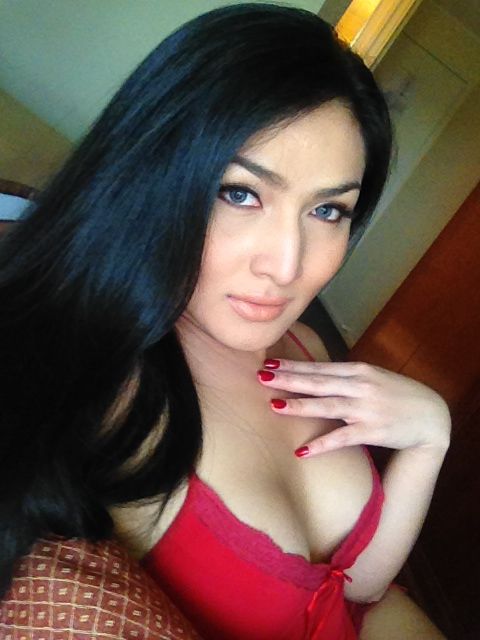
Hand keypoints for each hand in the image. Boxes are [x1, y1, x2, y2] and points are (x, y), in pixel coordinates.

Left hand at [257, 360, 450, 456]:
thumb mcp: (372, 378)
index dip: (294, 365)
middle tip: (261, 377)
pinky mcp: (373, 431)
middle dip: (289, 379)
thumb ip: (345, 377)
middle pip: (319, 382)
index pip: (320, 367)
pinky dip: (322, 444)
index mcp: (358, 370)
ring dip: (300, 406)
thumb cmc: (397, 395)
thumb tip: (314, 376)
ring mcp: (366, 408)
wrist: (431, 416)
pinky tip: (302, 450)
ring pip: (328, 406)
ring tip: (274, 406)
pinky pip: (342, 438)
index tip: (270, 363)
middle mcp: (360, 386)